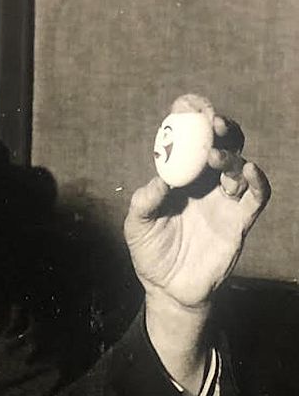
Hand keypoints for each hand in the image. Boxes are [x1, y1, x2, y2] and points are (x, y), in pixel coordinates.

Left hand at [124, 111, 270, 309]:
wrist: (169, 289)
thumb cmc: (151, 254)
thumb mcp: (137, 227)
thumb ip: (143, 202)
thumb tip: (160, 181)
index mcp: (181, 177)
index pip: (192, 137)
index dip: (193, 116)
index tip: (189, 105)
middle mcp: (206, 183)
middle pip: (222, 143)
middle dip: (219, 128)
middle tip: (210, 123)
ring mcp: (225, 200)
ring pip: (239, 165)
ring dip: (229, 156)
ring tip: (213, 158)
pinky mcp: (240, 221)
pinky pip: (257, 196)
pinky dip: (258, 180)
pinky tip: (248, 170)